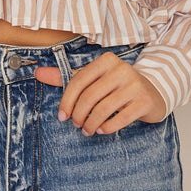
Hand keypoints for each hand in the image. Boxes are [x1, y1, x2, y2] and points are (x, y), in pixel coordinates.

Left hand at [34, 53, 165, 134]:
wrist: (152, 92)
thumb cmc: (117, 86)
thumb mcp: (92, 78)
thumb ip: (65, 76)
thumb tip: (38, 73)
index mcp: (106, 60)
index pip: (78, 80)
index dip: (66, 100)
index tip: (62, 115)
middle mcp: (121, 69)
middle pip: (89, 96)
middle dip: (79, 114)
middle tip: (76, 124)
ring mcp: (135, 85)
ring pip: (104, 109)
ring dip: (91, 124)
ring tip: (87, 130)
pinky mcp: (144, 101)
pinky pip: (120, 119)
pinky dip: (107, 127)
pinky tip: (101, 130)